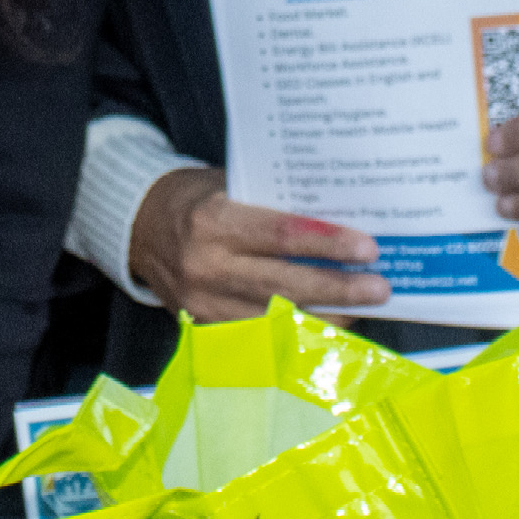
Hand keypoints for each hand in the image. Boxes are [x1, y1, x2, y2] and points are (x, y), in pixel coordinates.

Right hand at [129, 167, 385, 317]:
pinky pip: (258, 335)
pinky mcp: (202, 326)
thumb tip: (340, 218)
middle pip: (284, 283)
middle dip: (338, 287)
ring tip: (363, 308)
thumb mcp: (229, 184)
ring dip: (325, 315)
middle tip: (379, 286)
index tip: (367, 248)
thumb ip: (274, 202)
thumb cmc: (194, 198)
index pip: (280, 234)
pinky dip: (296, 331)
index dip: (327, 243)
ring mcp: (202, 302)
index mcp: (213, 220)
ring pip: (275, 317)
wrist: (139, 227)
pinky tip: (326, 324)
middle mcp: (206, 265)